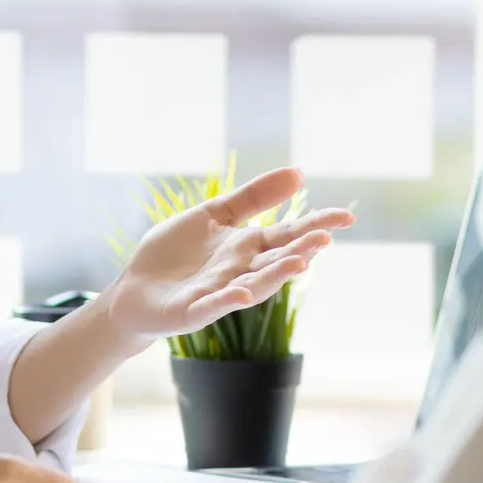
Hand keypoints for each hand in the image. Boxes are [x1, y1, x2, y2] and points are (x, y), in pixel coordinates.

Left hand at [104, 167, 354, 340]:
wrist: (135, 288)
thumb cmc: (176, 252)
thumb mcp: (214, 215)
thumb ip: (254, 197)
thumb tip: (298, 172)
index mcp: (247, 247)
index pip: (288, 234)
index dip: (315, 225)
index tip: (347, 216)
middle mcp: (240, 271)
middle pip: (276, 260)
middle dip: (300, 251)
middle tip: (325, 237)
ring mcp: (219, 293)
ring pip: (254, 286)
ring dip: (275, 276)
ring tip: (300, 263)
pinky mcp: (192, 311)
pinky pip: (212, 306)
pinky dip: (226, 300)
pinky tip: (240, 292)